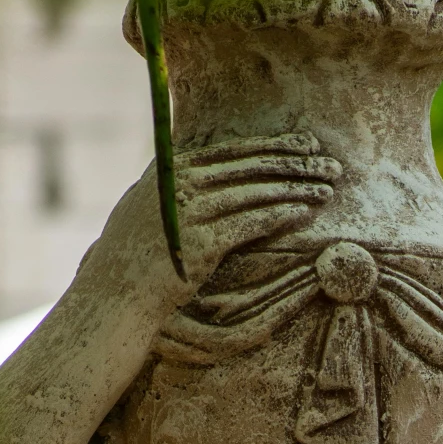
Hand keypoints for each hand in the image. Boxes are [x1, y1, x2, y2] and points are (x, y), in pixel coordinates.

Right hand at [81, 132, 341, 319]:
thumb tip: (180, 167)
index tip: (304, 145)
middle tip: (330, 162)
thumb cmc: (128, 262)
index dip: (271, 147)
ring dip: (297, 188)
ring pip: (256, 191)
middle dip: (295, 163)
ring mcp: (191, 211)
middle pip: (250, 166)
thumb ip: (165, 185)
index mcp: (168, 170)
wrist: (113, 298)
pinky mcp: (203, 242)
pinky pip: (252, 222)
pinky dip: (282, 214)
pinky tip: (306, 212)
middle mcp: (180, 184)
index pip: (231, 151)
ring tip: (328, 187)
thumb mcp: (141, 210)